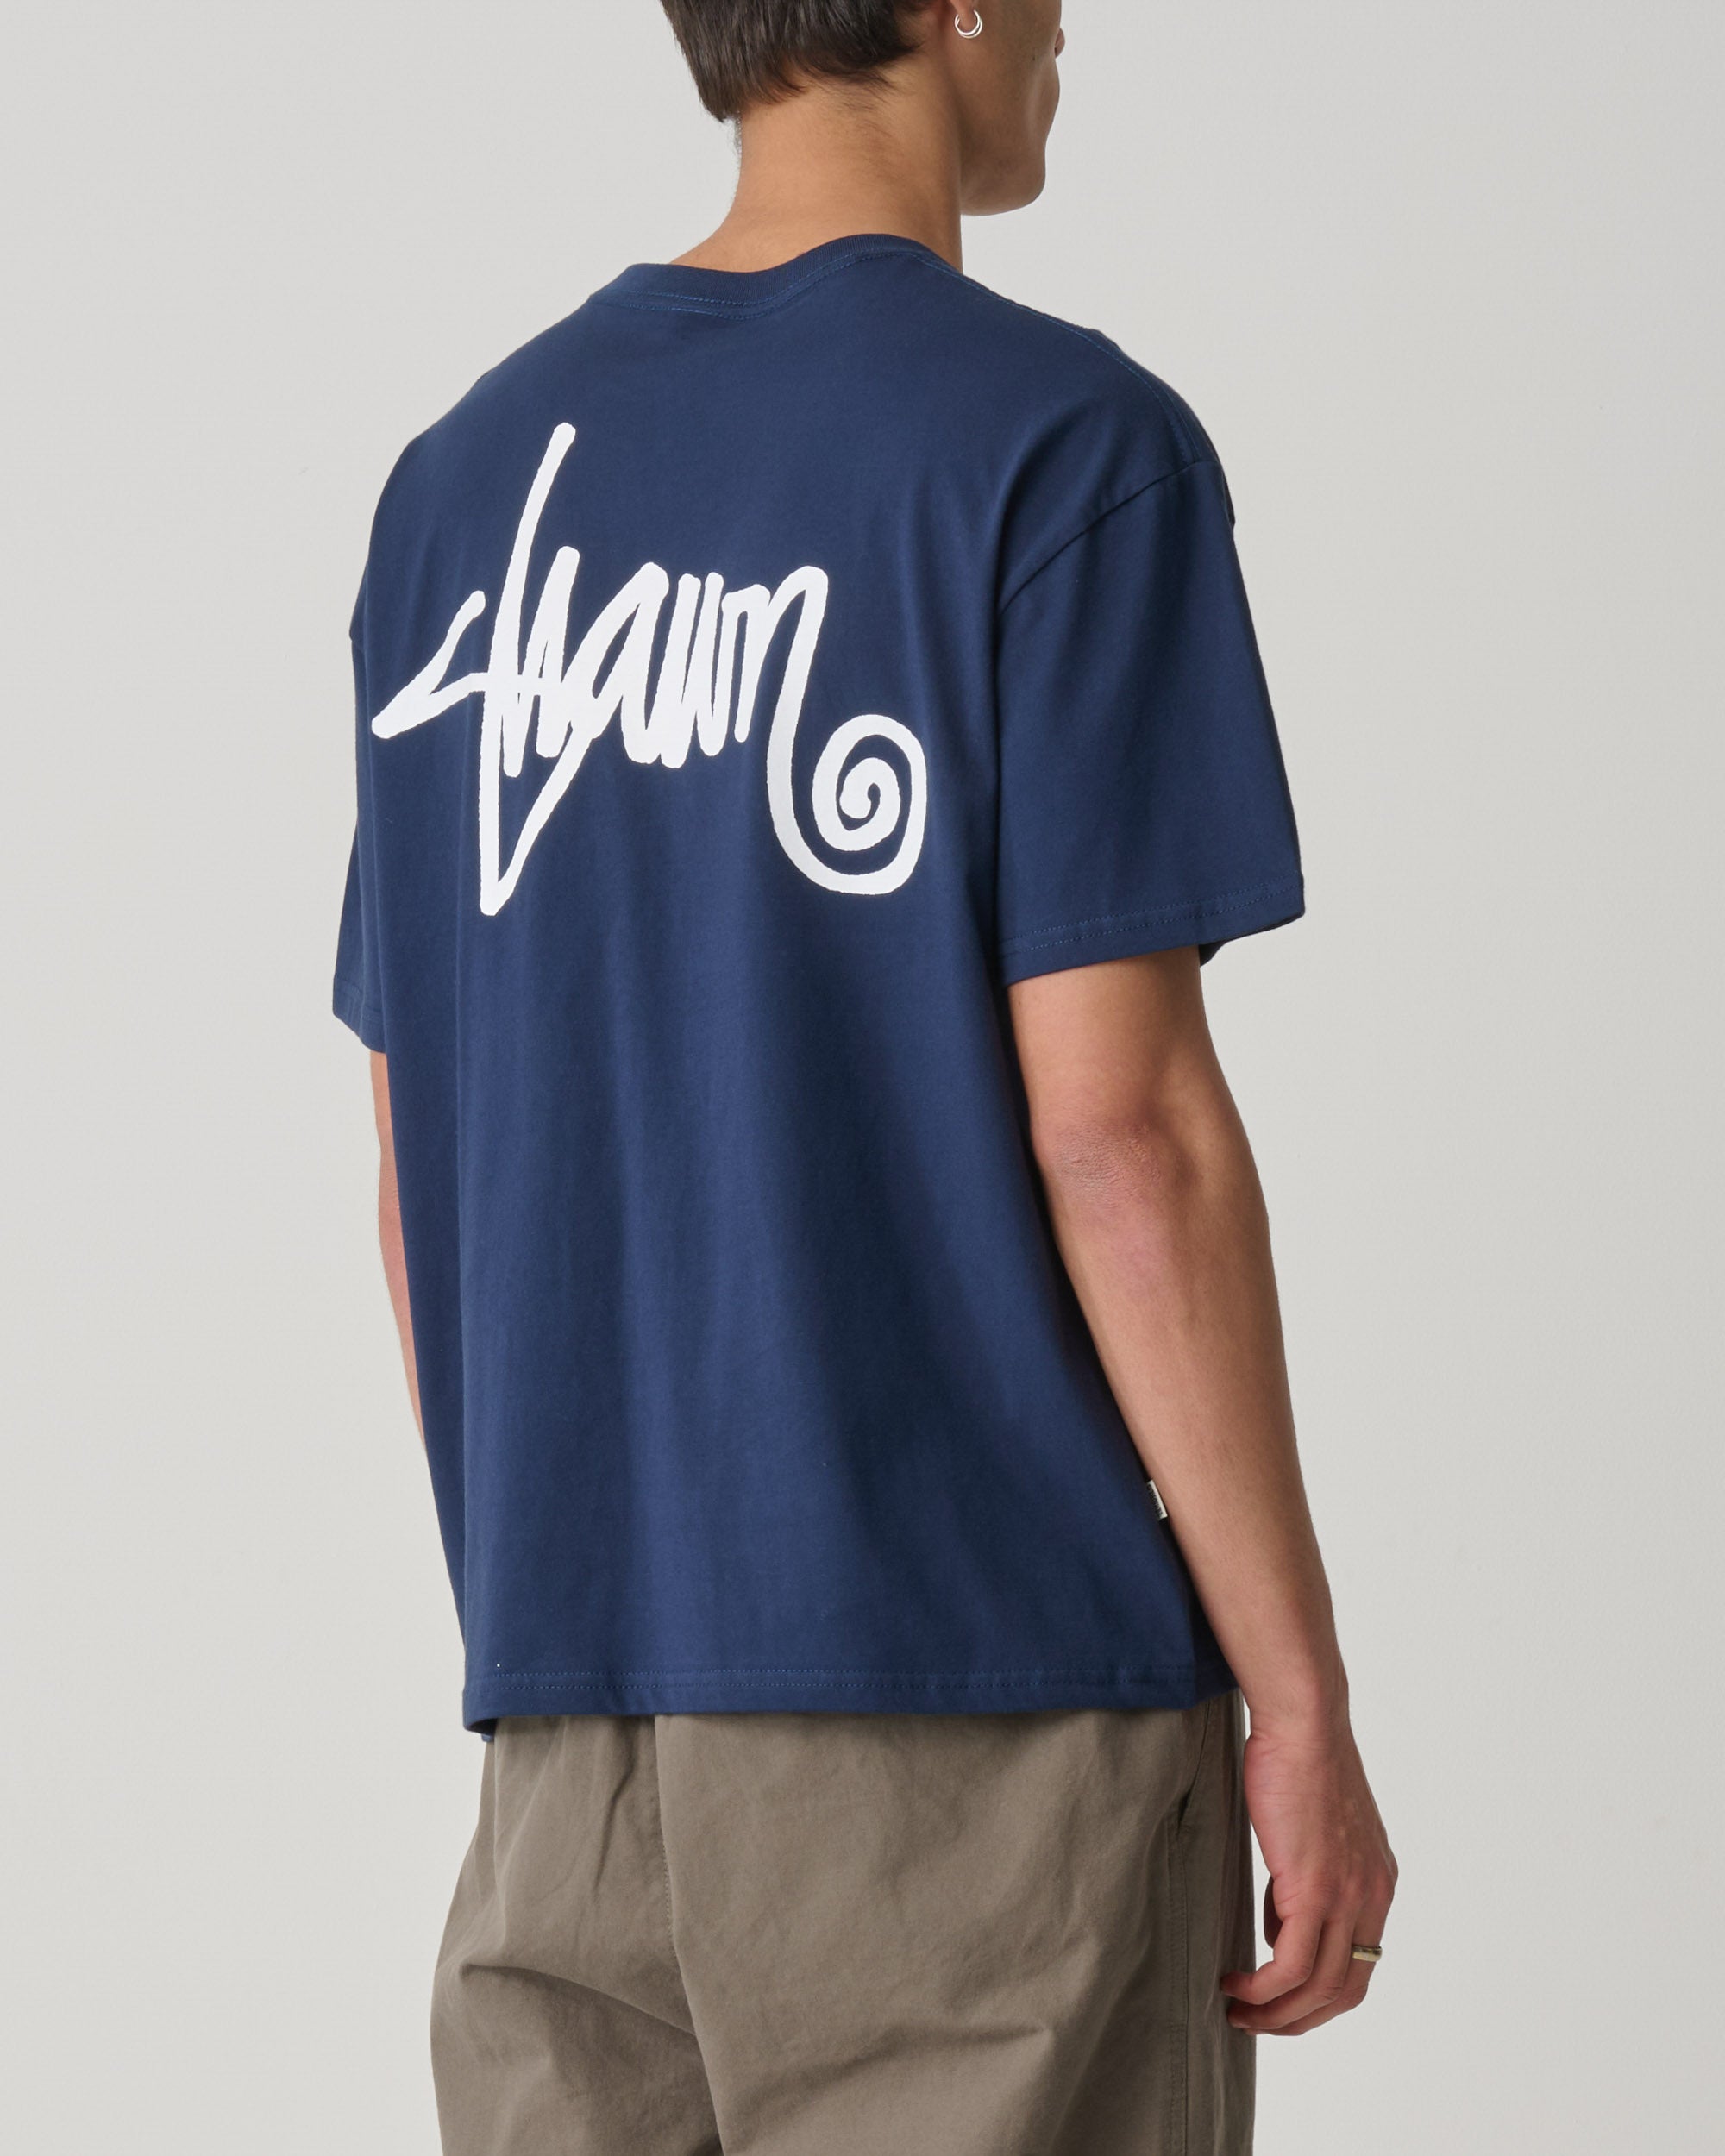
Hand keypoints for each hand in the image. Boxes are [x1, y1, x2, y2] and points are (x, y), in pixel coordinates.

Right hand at [1221, 1713, 1396, 2035]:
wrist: (1304, 1722)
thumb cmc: (1297, 1760)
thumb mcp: (1312, 1829)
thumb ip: (1304, 1879)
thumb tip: (1278, 1922)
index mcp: (1377, 1884)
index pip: (1358, 1965)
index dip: (1319, 1995)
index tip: (1280, 2000)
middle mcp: (1372, 1897)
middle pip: (1344, 1991)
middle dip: (1300, 2019)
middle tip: (1257, 2023)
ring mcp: (1347, 1896)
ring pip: (1318, 1989)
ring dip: (1276, 2014)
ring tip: (1238, 2014)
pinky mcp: (1314, 1889)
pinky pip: (1289, 1967)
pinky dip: (1262, 1991)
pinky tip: (1235, 1985)